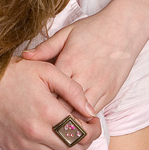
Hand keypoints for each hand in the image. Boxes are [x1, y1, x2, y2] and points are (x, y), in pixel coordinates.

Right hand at [0, 57, 101, 149]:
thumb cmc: (15, 72)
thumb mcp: (47, 70)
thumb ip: (72, 90)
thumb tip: (90, 110)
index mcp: (47, 111)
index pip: (82, 134)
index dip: (94, 129)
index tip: (92, 120)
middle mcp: (36, 132)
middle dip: (85, 140)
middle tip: (84, 126)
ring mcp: (24, 143)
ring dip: (69, 148)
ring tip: (67, 130)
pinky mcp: (14, 148)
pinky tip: (51, 137)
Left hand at [22, 7, 142, 113]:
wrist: (124, 28)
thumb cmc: (93, 29)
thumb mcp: (67, 33)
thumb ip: (46, 47)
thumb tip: (24, 57)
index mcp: (69, 61)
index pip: (50, 90)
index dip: (39, 99)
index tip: (31, 103)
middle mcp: (84, 76)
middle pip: (64, 106)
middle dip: (52, 114)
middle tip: (40, 118)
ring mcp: (99, 86)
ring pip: (80, 114)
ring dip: (69, 118)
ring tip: (56, 121)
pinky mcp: (111, 93)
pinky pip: (95, 112)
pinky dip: (84, 116)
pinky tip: (75, 115)